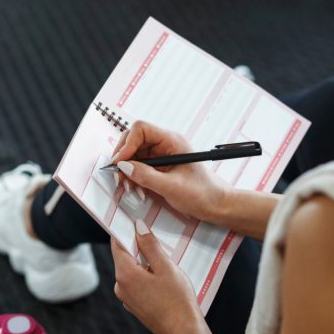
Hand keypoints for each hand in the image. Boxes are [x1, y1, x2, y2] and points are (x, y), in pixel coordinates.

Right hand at [111, 121, 230, 222]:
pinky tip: (135, 187)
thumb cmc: (201, 193)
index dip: (127, 144)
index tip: (120, 162)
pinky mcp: (159, 165)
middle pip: (134, 139)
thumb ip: (146, 176)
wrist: (214, 203)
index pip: (141, 129)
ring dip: (127, 168)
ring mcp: (162, 154)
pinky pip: (139, 164)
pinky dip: (133, 175)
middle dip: (124, 156)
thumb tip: (124, 166)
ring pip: (134, 153)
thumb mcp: (172, 187)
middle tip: (119, 175)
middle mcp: (165, 144)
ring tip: (127, 185)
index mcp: (172, 141)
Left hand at [111, 219, 201, 333]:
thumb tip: (138, 227)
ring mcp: (127, 298)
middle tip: (159, 245)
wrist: (183, 331)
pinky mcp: (135, 306)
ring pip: (133, 272)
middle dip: (141, 249)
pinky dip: (147, 278)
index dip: (125, 231)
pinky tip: (164, 282)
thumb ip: (150, 245)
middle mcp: (120, 286)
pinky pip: (137, 284)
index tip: (133, 221)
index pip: (118, 244)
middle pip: (126, 258)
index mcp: (125, 274)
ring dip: (146, 265)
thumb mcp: (166, 267)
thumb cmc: (177, 300)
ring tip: (166, 268)